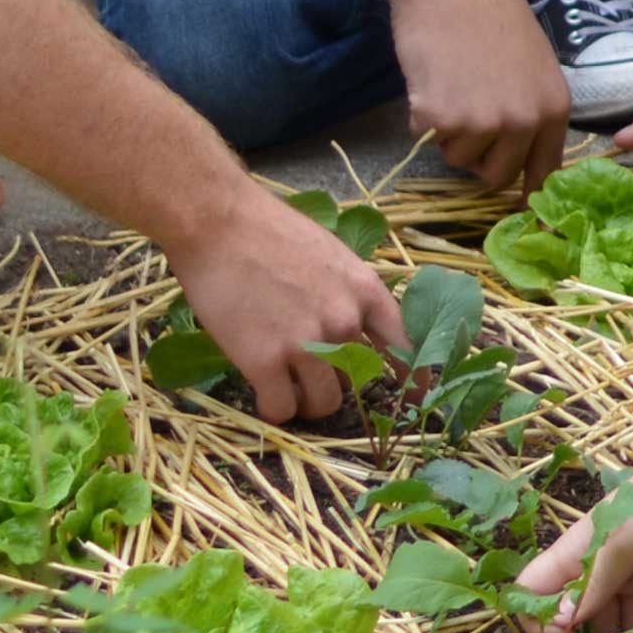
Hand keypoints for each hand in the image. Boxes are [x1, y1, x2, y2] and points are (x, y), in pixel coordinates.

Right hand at [159, 189, 410, 422]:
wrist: (218, 223)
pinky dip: (275, 410)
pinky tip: (265, 398)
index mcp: (365, 291)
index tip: (414, 397)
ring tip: (289, 391)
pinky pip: (281, 409)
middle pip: (358, 380)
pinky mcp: (264, 360)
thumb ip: (347, 294)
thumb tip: (352, 329)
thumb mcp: (331, 256)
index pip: (404, 344)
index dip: (411, 377)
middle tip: (312, 377)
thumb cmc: (269, 231)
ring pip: (324, 403)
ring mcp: (306, 343)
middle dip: (338, 383)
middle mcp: (344, 321)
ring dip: (308, 404)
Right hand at [392, 0, 572, 190]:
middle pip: (496, 176)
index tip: (528, 225)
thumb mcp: (533, 64)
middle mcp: (524, 121)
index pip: (546, 171)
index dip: (530, 197)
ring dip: (447, 132)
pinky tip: (430, 76)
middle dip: (477, 158)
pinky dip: (420, 113)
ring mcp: (482, 122)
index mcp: (554, 108)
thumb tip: (521, 153)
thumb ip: (531, 108)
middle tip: (466, 118)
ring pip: (457, 158)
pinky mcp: (440, 117)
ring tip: (451, 83)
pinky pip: (424, 137)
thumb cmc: (490, 13)